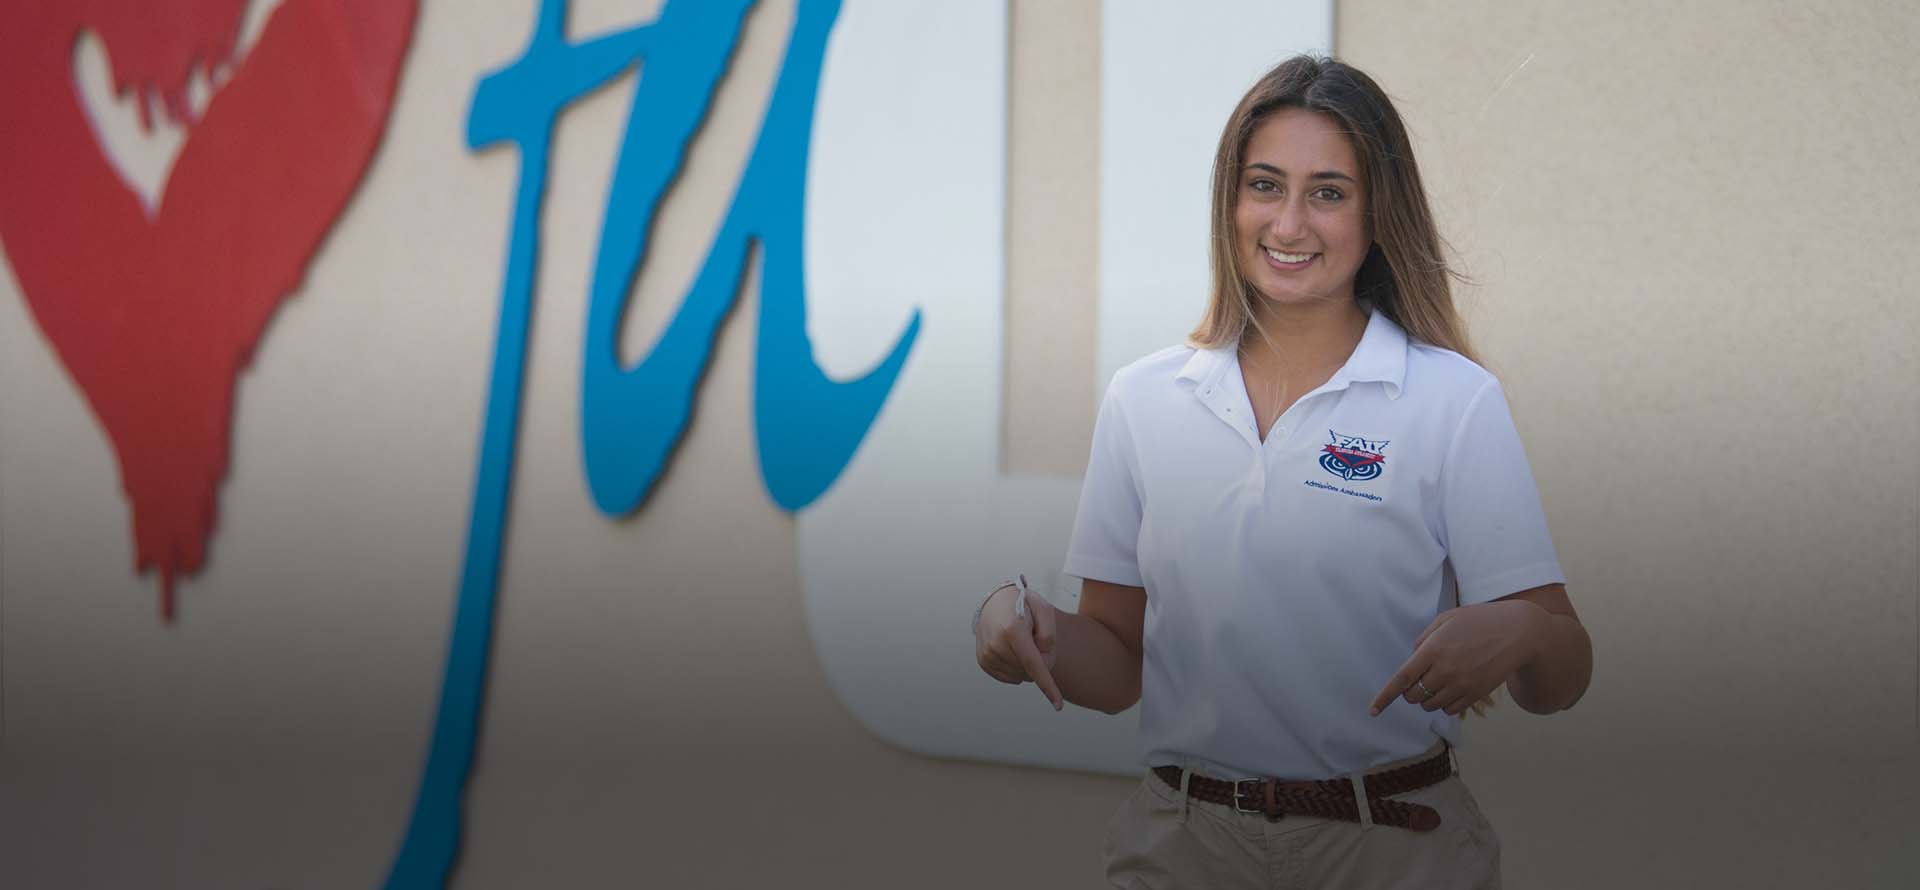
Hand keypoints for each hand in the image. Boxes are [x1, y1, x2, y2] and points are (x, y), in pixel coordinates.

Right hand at [974, 583, 1063, 710]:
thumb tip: (1043, 665)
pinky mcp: (983, 661)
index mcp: (1012, 630)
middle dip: (1039, 660)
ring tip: (1021, 641)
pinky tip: (1014, 651)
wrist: (996, 600)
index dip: (1047, 686)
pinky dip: (1017, 668)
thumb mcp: (1044, 610)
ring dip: (1027, 664)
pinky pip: (1009, 677)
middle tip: (1034, 638)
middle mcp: (996, 644)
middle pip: (1029, 671)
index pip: (1033, 665)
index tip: (1058, 705)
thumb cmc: (1023, 604)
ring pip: (1020, 676)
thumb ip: (1049, 637)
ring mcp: (987, 654)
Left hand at [1369, 600, 1543, 716]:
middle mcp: (1446, 670)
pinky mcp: (1475, 695)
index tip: (1372, 710)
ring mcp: (1462, 685)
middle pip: (1413, 695)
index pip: (1402, 679)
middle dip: (1410, 690)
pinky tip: (1452, 687)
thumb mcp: (1448, 619)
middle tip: (1421, 676)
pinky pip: (1449, 710)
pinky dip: (1444, 704)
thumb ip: (1424, 639)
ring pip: (1429, 706)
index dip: (1385, 697)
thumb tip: (1412, 659)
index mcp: (1434, 649)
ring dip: (1427, 697)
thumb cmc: (1480, 621)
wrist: (1519, 633)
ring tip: (1439, 679)